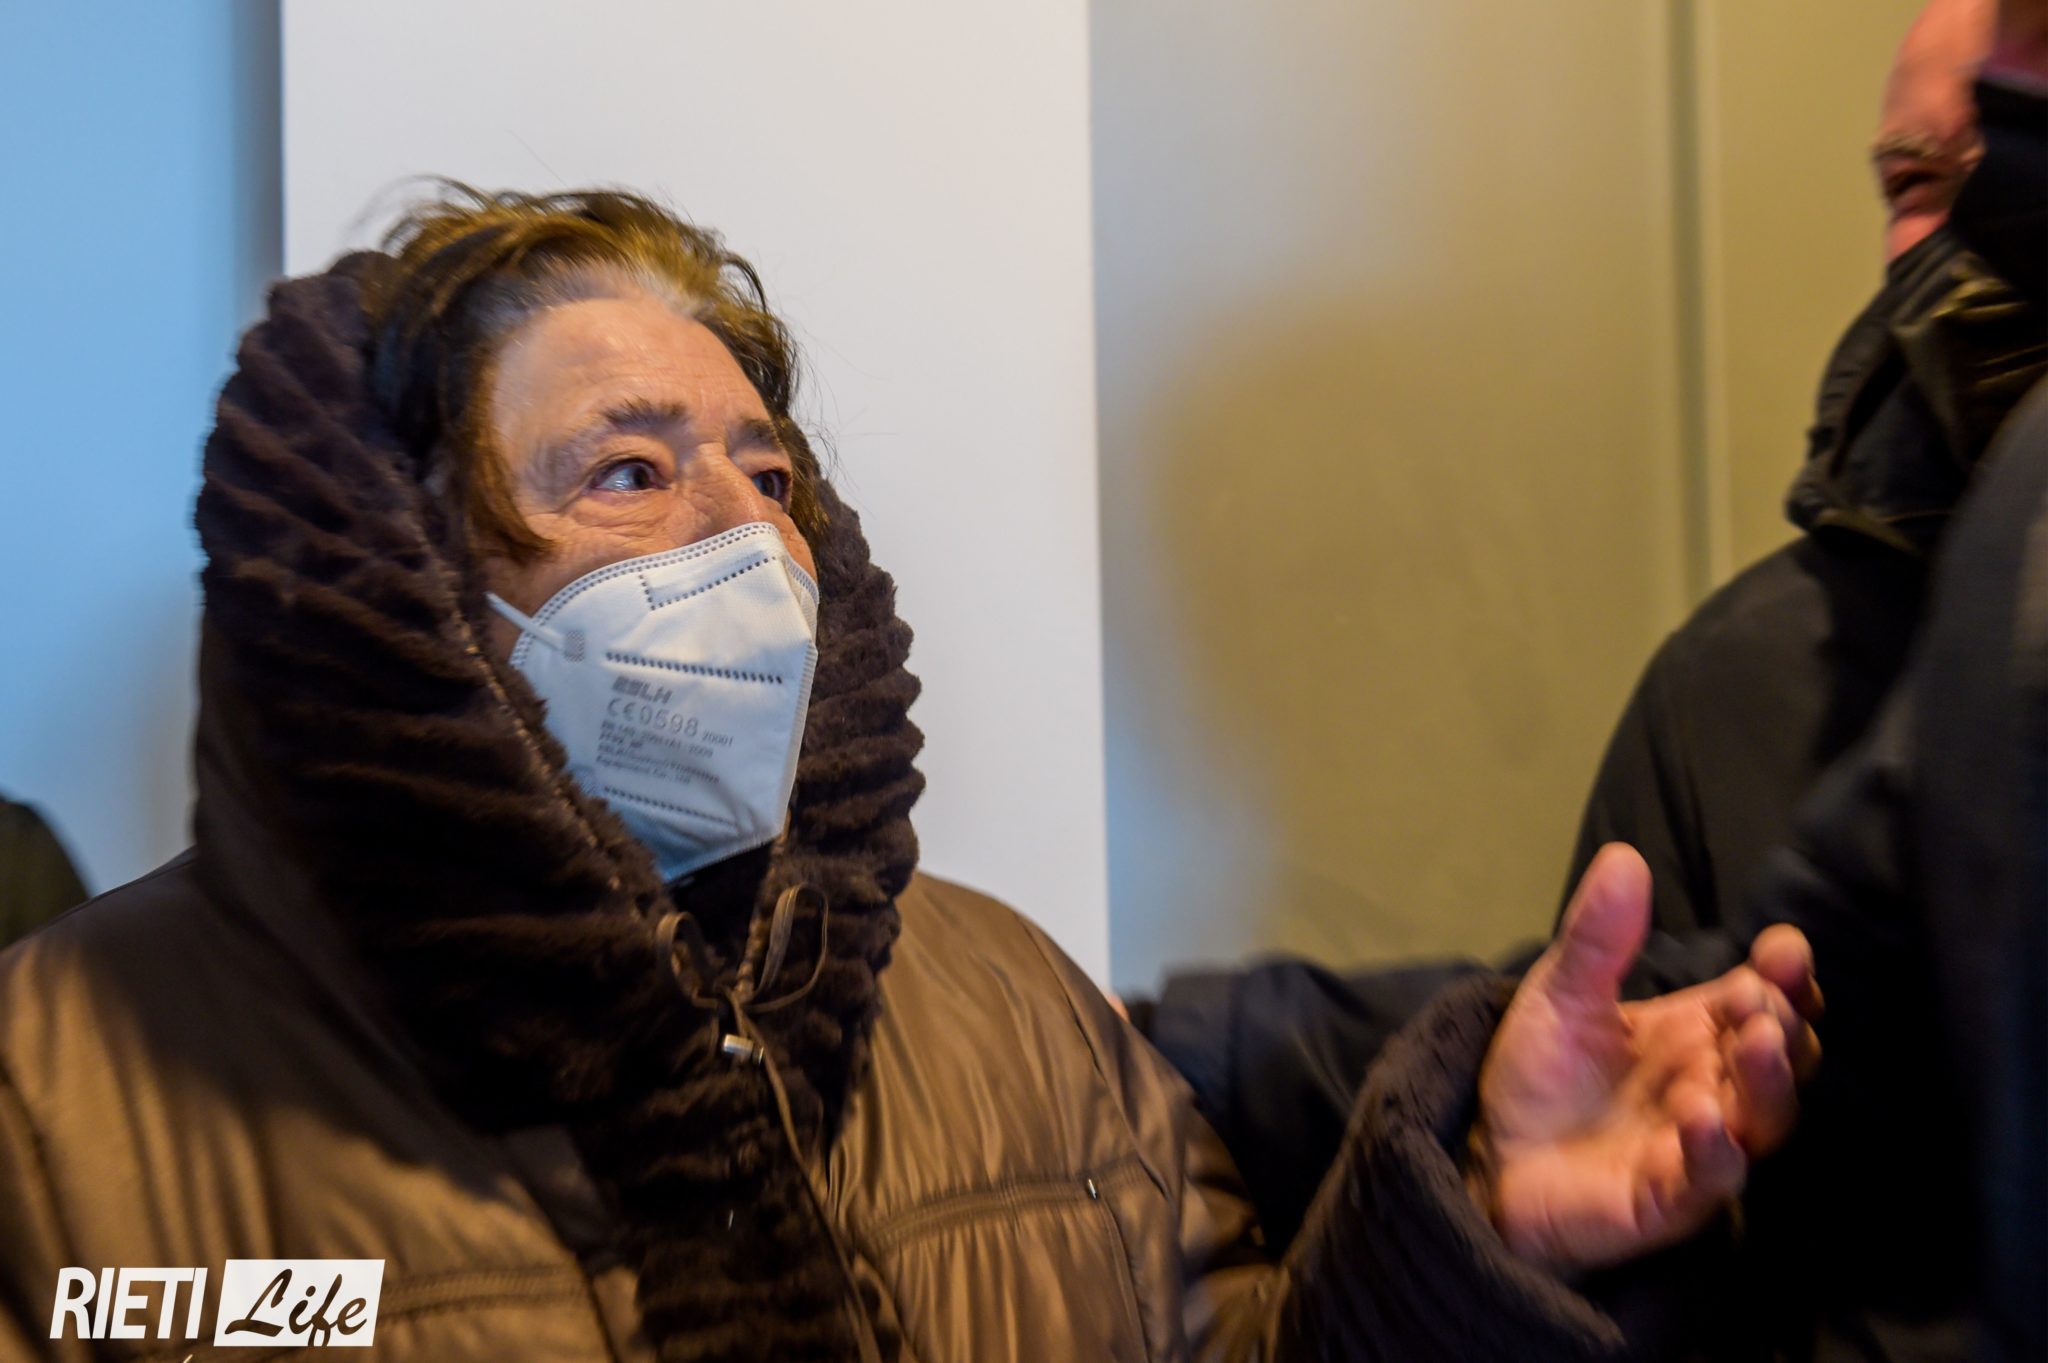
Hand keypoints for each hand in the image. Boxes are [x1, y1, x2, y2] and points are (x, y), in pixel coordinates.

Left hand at [1469, 844, 1820, 1271]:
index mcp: (1697, 1031)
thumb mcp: (1561, 993)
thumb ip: (1597, 937)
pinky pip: (1710, 1178)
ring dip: (1768, 1080)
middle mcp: (1713, 1085)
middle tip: (1764, 1000)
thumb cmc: (1539, 1075)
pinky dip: (1715, 1151)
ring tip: (1758, 1042)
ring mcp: (1700, 1144)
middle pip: (1781, 1056)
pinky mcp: (1670, 1198)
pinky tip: (1703, 1119)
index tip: (1785, 947)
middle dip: (1784, 1024)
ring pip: (1763, 1117)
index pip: (1766, 999)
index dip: (1785, 976)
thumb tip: (1624, 858)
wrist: (1489, 1155)